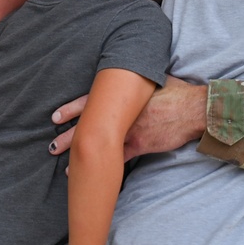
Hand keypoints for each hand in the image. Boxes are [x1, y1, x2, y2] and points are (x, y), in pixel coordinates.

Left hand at [49, 76, 205, 158]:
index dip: (71, 110)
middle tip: (51, 145)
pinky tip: (89, 175)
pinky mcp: (139, 145)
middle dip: (68, 136)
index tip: (55, 117)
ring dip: (79, 154)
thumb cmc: (176, 92)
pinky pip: (116, 159)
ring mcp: (128, 130)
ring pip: (98, 143)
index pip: (90, 102)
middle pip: (88, 125)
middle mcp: (120, 113)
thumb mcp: (153, 77)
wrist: (192, 109)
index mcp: (121, 96)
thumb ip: (137, 79)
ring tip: (63, 162)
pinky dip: (101, 167)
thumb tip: (132, 70)